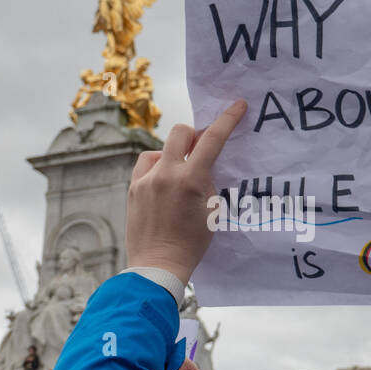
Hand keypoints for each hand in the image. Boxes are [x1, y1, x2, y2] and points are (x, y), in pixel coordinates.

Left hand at [126, 100, 247, 283]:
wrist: (158, 264)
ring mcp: (146, 179)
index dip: (227, 119)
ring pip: (160, 150)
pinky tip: (162, 185)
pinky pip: (146, 165)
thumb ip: (207, 181)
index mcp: (190, 180)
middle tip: (199, 151)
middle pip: (180, 132)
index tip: (237, 105)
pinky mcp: (133, 187)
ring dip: (172, 156)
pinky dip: (157, 169)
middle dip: (193, 136)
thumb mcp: (212, 210)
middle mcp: (165, 174)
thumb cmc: (192, 242)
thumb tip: (203, 163)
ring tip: (178, 178)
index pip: (212, 140)